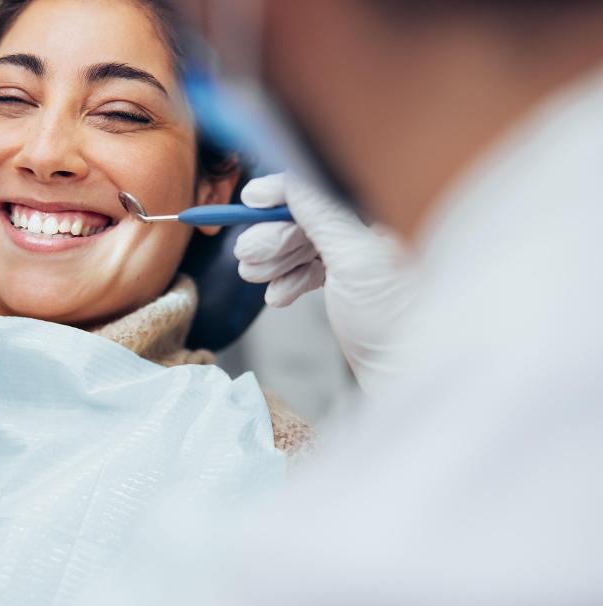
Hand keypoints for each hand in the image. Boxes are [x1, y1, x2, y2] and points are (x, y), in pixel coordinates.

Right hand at [233, 173, 416, 392]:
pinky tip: (278, 296)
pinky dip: (288, 282)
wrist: (408, 373)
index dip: (283, 193)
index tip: (250, 201)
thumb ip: (322, 214)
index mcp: (384, 213)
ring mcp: (359, 258)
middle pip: (307, 218)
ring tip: (255, 277)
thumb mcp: (355, 258)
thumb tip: (290, 181)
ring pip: (303, 246)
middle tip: (247, 255)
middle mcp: (371, 230)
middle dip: (272, 237)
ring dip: (273, 261)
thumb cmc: (396, 319)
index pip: (324, 188)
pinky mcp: (348, 285)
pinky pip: (308, 271)